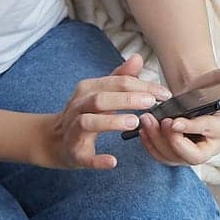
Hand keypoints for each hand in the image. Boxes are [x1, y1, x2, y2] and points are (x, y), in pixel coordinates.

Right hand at [38, 53, 172, 169]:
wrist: (55, 140)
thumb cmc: (86, 113)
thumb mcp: (101, 92)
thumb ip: (120, 77)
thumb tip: (138, 58)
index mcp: (87, 90)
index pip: (117, 83)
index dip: (142, 86)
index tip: (164, 93)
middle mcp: (78, 107)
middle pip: (101, 99)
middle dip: (127, 99)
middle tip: (152, 102)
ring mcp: (74, 130)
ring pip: (89, 122)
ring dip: (111, 122)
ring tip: (134, 123)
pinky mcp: (74, 153)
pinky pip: (84, 156)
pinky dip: (97, 159)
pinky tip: (113, 161)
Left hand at [138, 59, 219, 167]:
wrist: (195, 97)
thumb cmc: (209, 88)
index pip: (209, 132)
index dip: (191, 128)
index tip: (173, 121)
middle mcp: (211, 147)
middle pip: (192, 156)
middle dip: (173, 141)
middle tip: (161, 122)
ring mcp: (192, 154)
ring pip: (173, 158)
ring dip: (157, 141)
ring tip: (147, 120)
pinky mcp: (176, 156)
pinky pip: (161, 157)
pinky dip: (150, 145)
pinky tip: (143, 129)